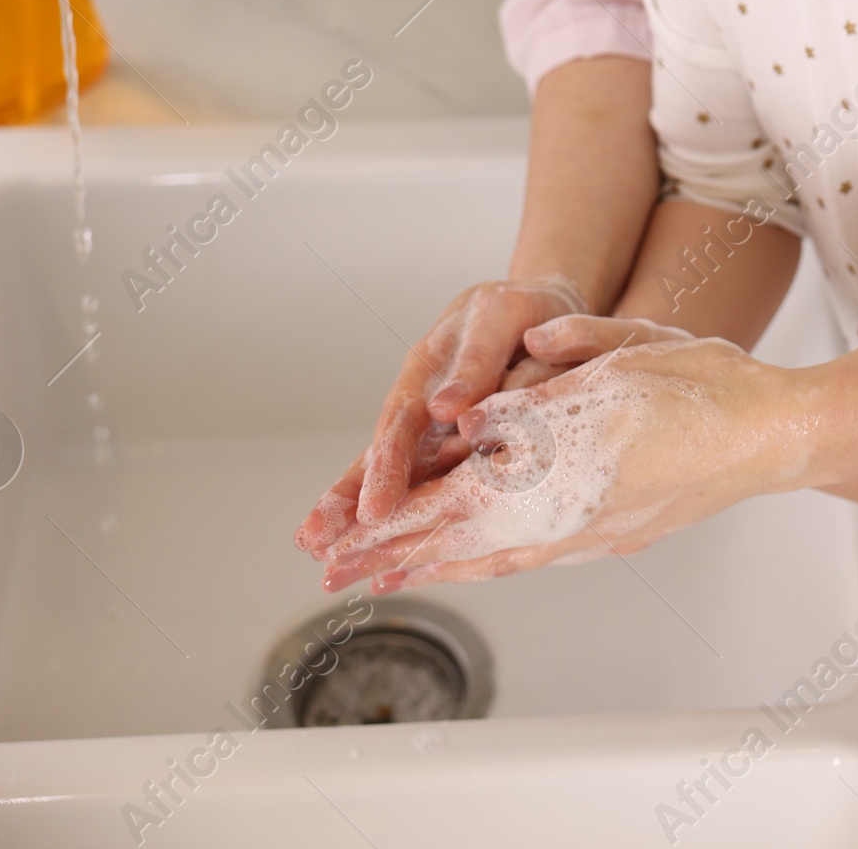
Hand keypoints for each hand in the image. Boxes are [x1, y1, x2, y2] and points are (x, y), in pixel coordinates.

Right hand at [295, 276, 586, 554]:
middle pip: (379, 454)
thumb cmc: (523, 310)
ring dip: (356, 512)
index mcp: (429, 366)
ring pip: (394, 473)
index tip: (373, 510)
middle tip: (313, 540)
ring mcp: (433, 425)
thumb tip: (444, 410)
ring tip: (318, 550)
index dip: (387, 467)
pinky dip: (401, 509)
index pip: (402, 423)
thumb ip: (477, 362)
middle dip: (347, 498)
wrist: (543, 308)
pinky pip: (427, 479)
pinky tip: (380, 546)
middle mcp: (422, 400)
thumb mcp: (503, 318)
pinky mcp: (454, 444)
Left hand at [316, 314, 798, 590]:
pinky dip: (492, 562)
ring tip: (391, 578)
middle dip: (398, 556)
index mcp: (564, 463)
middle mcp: (570, 512)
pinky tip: (481, 564)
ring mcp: (594, 532)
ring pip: (499, 557)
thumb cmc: (706, 384)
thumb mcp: (623, 353)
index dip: (396, 518)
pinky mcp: (615, 536)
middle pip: (465, 542)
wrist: (772, 431)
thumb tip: (498, 382)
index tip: (348, 537)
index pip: (457, 499)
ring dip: (439, 566)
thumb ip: (558, 363)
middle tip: (341, 573)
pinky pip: (535, 556)